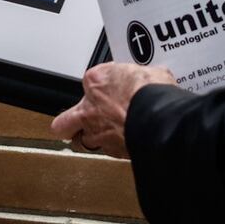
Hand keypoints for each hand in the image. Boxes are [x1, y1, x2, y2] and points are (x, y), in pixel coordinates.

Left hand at [51, 62, 176, 158]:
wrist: (160, 118)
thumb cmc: (151, 93)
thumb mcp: (146, 72)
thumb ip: (138, 77)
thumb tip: (147, 79)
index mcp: (95, 82)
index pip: (90, 83)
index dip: (102, 86)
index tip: (114, 86)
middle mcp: (89, 108)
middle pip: (63, 122)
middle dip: (67, 124)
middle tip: (73, 124)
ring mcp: (96, 132)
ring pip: (81, 141)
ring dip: (91, 139)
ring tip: (103, 136)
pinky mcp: (110, 151)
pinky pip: (106, 152)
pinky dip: (114, 149)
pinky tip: (123, 144)